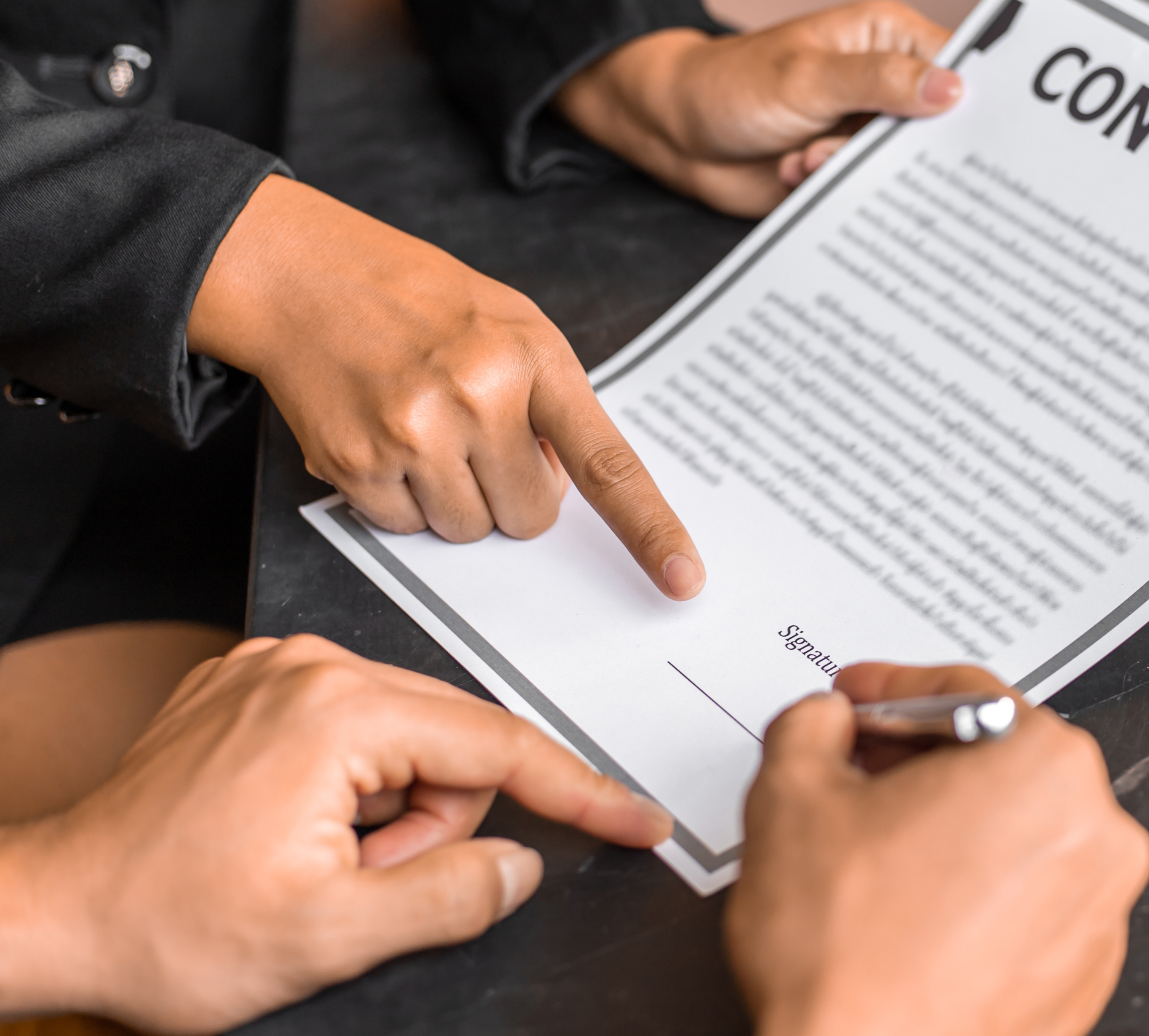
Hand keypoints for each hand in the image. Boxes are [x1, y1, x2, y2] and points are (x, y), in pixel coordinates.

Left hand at [0, 635, 672, 1032]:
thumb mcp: (331, 936)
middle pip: (450, 741)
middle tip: (364, 885)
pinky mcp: (247, 693)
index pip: (499, 746)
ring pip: (402, 741)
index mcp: (336, 710)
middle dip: (431, 826)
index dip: (581, 793)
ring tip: (318, 866)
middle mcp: (306, 668)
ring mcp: (272, 673)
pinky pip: (348, 734)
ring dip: (388, 816)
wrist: (46, 917)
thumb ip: (450, 895)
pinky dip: (348, 793)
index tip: (635, 820)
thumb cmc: (161, 926)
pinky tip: (294, 836)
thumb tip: (520, 866)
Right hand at [187, 175, 706, 599]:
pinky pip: (404, 529)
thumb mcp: (512, 324)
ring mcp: (414, 432)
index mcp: (534, 357)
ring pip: (468, 529)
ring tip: (422, 428)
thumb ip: (552, 402)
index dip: (651, 527)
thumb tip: (568, 486)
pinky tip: (381, 437)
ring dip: (452, 498)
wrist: (304, 275)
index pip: (607, 462)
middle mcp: (478, 394)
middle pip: (530, 516)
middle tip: (475, 435)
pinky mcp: (354, 462)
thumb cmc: (419, 302)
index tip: (684, 578)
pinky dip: (396, 499)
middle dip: (510, 491)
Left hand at [555, 0, 962, 216]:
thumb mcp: (808, 78)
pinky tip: (797, 172)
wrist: (676, 135)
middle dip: (911, 150)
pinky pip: (870, 195)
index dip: (972, 100)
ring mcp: (866, 132)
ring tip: (807, 157)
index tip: (975, 132)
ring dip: (856, 171)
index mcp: (887, 38)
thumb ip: (881, 83)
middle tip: (874, 154)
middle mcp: (884, 85)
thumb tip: (950, 89)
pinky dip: (836, 192)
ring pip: (902, 168)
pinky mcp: (847, 172)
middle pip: (938, 127)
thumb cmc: (729, 84)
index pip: (957, 66)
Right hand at [725, 664, 1148, 1035]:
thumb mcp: (791, 796)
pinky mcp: (1084, 975)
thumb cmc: (846, 957)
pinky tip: (910, 913)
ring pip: (1015, 835)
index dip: (889, 691)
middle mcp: (1097, 833)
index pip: (964, 696)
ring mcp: (1100, 911)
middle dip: (919, 761)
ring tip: (873, 855)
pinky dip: (975, 895)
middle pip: (997, 762)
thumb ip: (812, 725)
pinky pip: (1027, 904)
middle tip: (854, 772)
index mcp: (1047, 766)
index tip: (857, 702)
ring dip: (947, 828)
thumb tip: (824, 721)